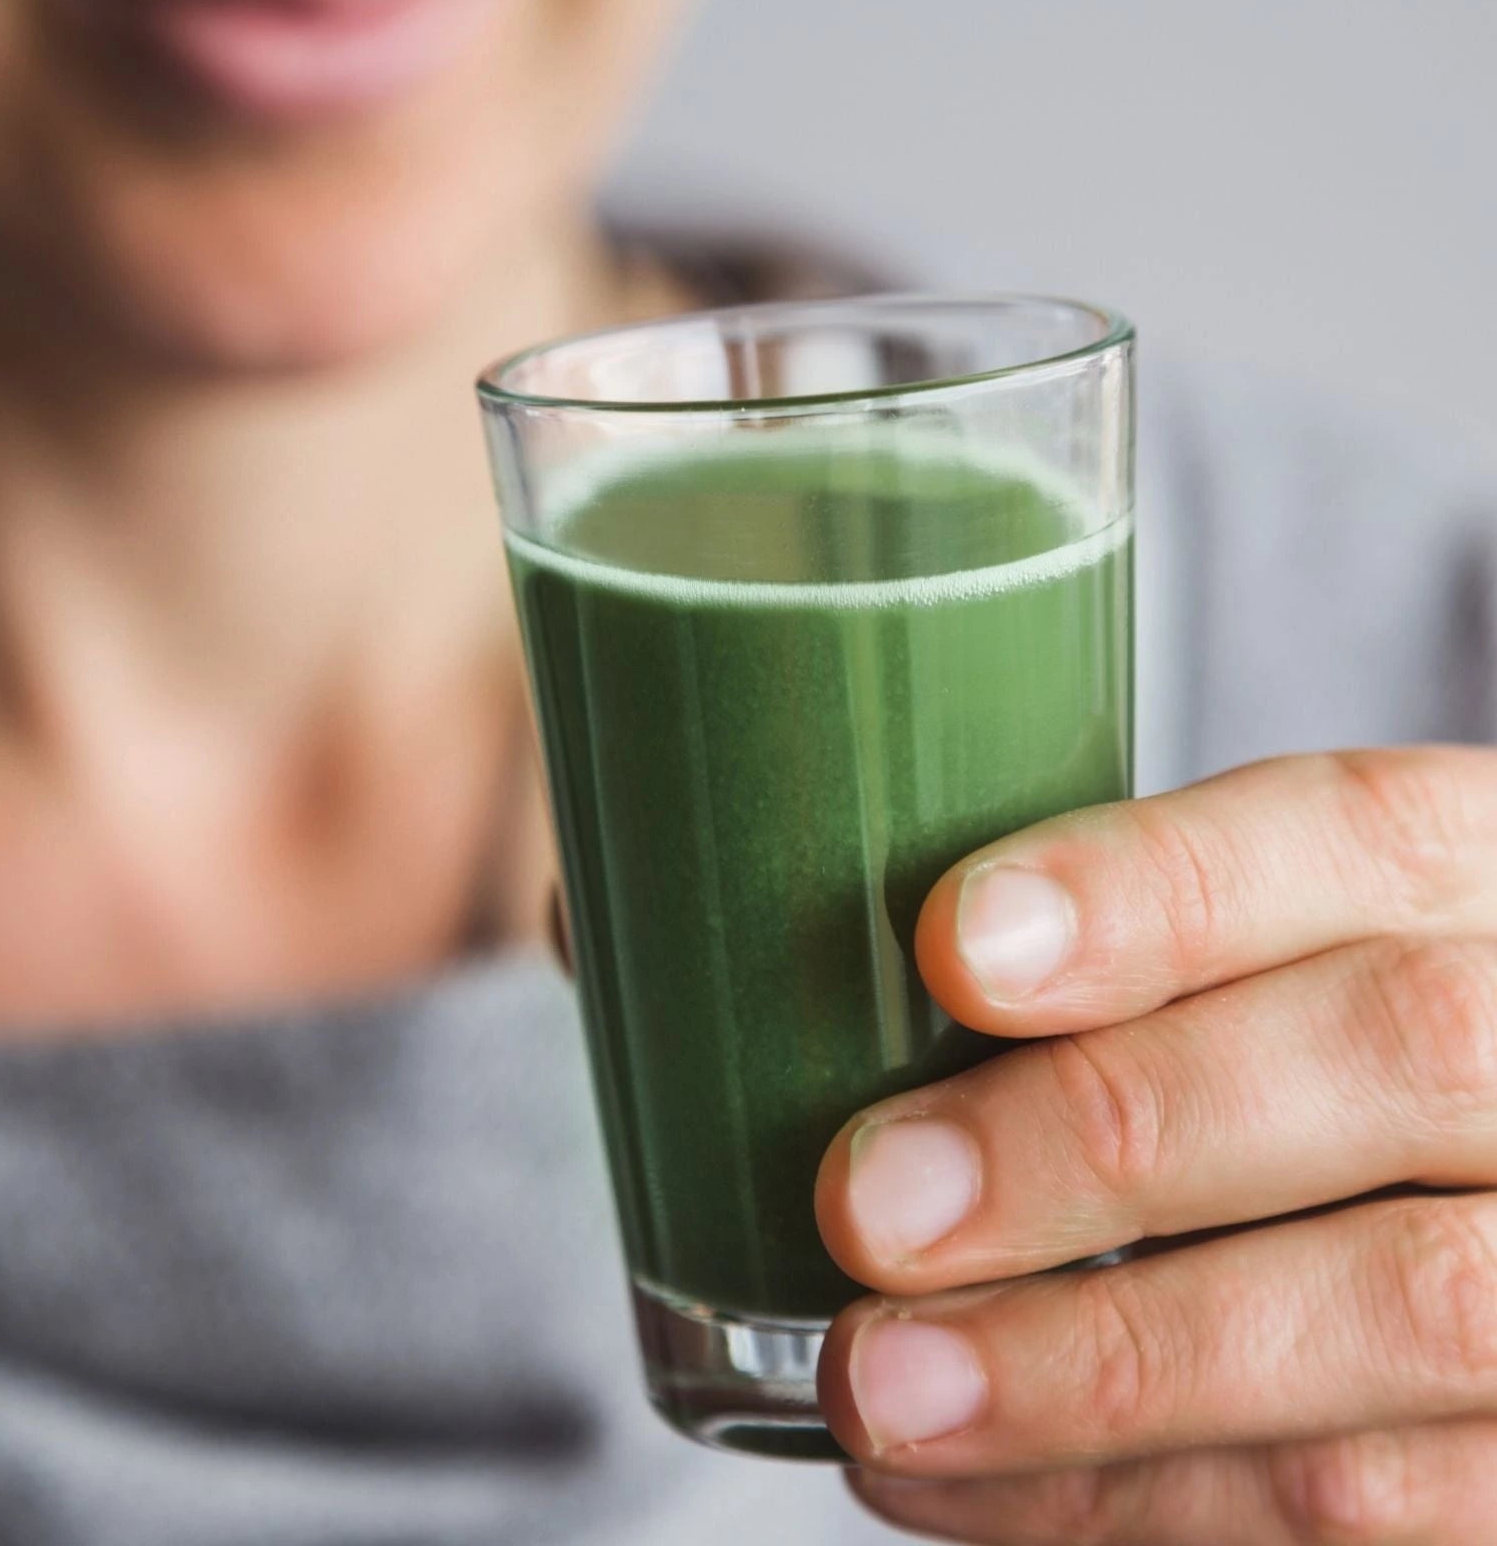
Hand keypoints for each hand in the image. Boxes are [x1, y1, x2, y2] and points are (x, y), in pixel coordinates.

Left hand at [813, 747, 1496, 1543]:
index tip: (954, 945)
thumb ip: (1156, 968)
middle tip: (873, 1207)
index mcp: (1484, 885)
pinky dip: (1144, 1501)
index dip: (1153, 888)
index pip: (1359, 830)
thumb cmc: (1322, 1067)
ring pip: (1404, 1309)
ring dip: (1096, 1369)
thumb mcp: (1292, 960)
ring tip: (880, 1386)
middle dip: (1104, 1131)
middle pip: (1394, 1049)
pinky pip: (1385, 1505)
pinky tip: (976, 1480)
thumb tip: (908, 1010)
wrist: (1474, 1214)